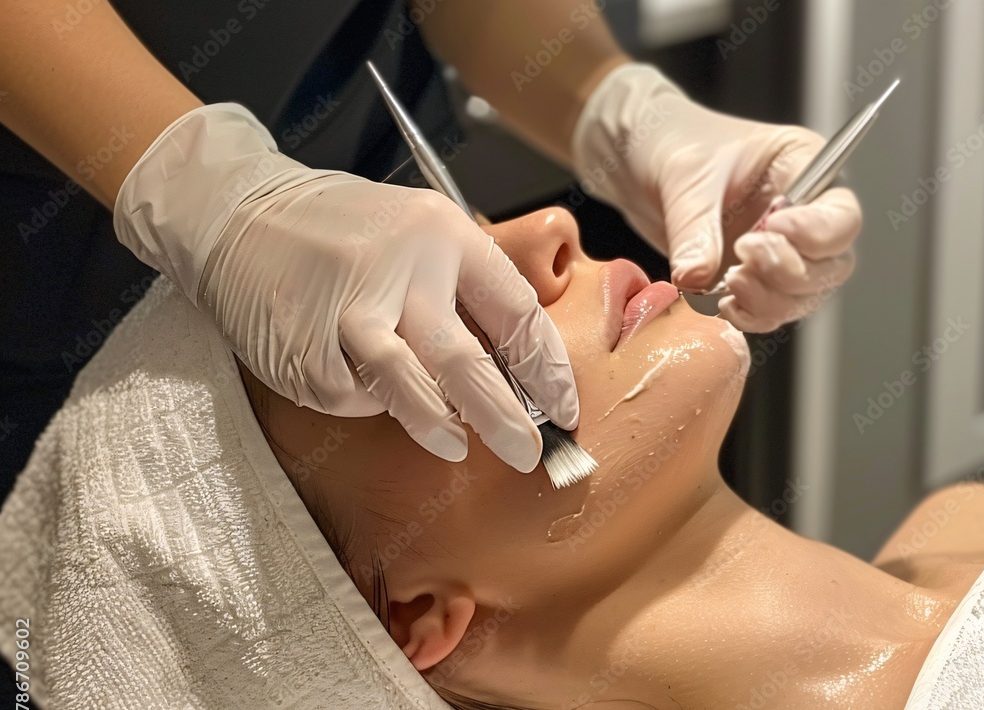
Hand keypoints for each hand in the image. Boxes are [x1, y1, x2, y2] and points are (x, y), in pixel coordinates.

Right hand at [114, 104, 578, 471]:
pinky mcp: (304, 347)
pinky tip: (360, 384)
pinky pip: (351, 395)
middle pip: (466, 359)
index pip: (515, 309)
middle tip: (530, 454)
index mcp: (442, 234)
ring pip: (408, 385)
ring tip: (457, 446)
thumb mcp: (416, 231)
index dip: (546, 366)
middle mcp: (399, 269)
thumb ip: (462, 287)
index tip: (563, 407)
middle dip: (505, 416)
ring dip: (439, 425)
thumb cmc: (343, 230)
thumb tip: (515, 366)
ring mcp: (347, 310)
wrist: (238, 213)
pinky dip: (366, 402)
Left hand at [571, 63, 861, 332]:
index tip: (773, 228)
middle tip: (743, 257)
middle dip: (789, 271)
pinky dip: (749, 315)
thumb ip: (695, 227)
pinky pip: (768, 312)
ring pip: (803, 296)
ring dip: (769, 300)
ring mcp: (780, 251)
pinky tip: (720, 303)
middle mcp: (803, 214)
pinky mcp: (752, 279)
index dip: (816, 232)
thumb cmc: (673, 144)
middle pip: (831, 265)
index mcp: (804, 169)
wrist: (641, 162)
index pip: (841, 215)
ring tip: (728, 282)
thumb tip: (698, 277)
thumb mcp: (685, 176)